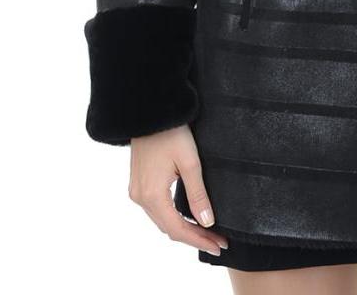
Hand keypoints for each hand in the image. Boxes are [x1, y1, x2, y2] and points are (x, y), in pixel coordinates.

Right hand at [129, 124, 229, 255]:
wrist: (149, 111)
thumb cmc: (171, 132)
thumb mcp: (189, 162)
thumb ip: (198, 194)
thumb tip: (207, 222)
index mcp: (151, 195)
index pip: (178, 229)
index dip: (199, 240)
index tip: (219, 245)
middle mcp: (140, 198)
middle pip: (169, 228)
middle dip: (195, 237)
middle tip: (219, 241)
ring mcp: (137, 191)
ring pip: (162, 220)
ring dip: (184, 229)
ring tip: (208, 233)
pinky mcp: (139, 184)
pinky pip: (157, 210)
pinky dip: (173, 217)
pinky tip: (188, 218)